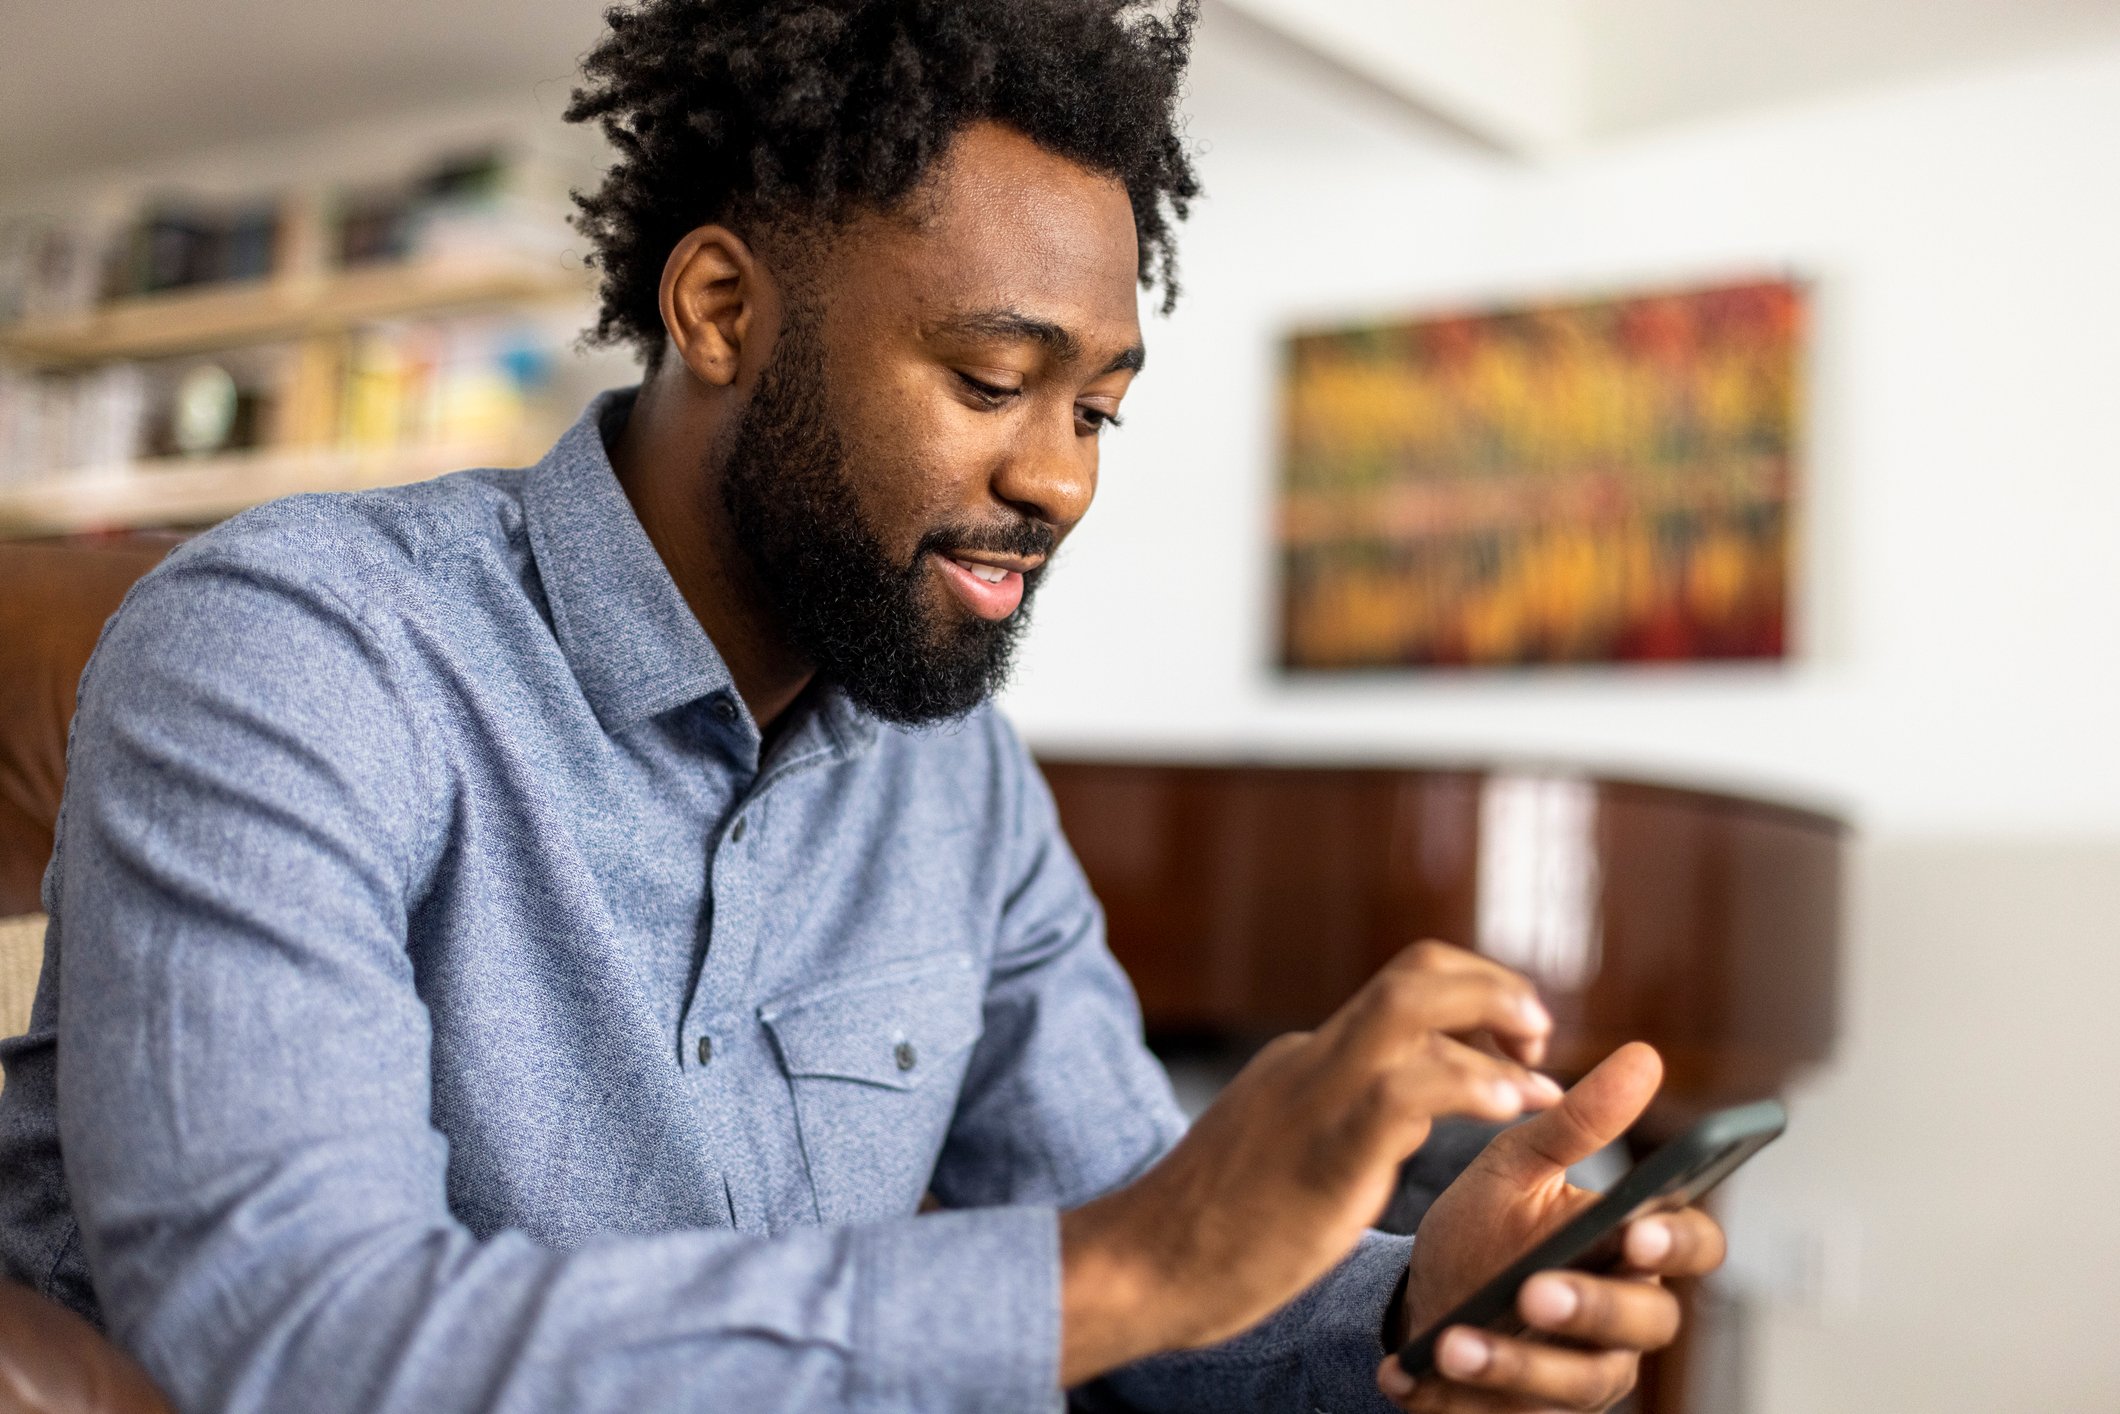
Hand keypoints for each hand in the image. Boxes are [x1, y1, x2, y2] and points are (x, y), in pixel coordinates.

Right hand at [1060, 942, 1561, 1385]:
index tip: (1518, 1041)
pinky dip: (1468, 1086)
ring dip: (1493, 1021)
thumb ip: (1341, 1115)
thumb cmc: (1214, 1229)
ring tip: (1541, 1074)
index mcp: (1309, 1059)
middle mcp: (1314, 1058)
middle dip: (1494, 985)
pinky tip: (1509, 1109)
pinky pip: (1405, 1093)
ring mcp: (1314, 1098)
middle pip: (1415, 973)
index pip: (1405, 991)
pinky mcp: (1323, 1153)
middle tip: (1539, 1032)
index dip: (1477, 999)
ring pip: (1410, 1009)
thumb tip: (1410, 1104)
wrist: (1142, 1268)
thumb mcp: (1286, 1147)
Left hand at [1375, 1043, 1728, 1411]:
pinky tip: (1436, 1365)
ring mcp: (1590, 1371)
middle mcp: (1627, 1312)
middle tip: (1537, 1290)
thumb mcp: (1515, 1170)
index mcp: (1631, 1243)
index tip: (1634, 1232)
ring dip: (1522, 1360)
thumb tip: (1644, 1056)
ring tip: (1461, 1339)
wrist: (1417, 1305)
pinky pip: (1528, 1412)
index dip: (1677, 1241)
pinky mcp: (1543, 1412)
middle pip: (1649, 1319)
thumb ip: (1576, 1124)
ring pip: (1588, 1378)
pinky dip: (1482, 1386)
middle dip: (1594, 1307)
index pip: (1692, 1242)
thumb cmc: (1484, 1232)